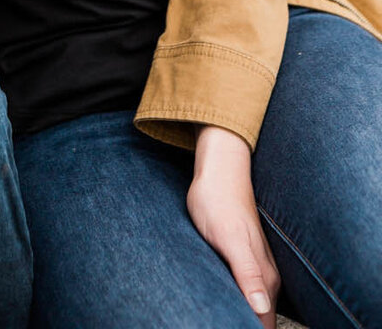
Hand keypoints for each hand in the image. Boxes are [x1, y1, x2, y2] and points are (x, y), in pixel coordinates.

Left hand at [187, 125, 279, 324]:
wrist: (218, 170)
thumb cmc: (218, 200)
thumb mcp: (229, 238)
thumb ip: (248, 273)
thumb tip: (261, 309)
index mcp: (265, 278)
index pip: (264, 324)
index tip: (228, 327)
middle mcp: (266, 277)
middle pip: (261, 321)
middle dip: (244, 325)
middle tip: (219, 322)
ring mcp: (257, 269)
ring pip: (255, 309)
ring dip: (242, 317)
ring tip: (217, 317)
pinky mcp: (245, 261)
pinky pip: (246, 293)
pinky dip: (237, 304)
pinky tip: (223, 303)